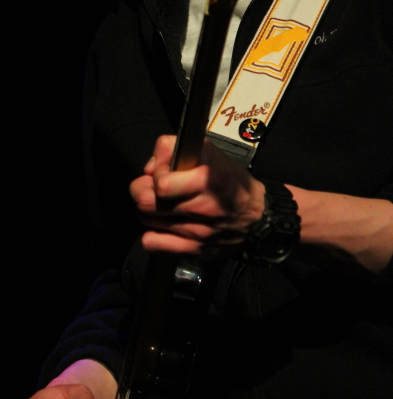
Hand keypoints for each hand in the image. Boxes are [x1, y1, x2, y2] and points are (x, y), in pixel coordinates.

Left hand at [130, 135, 265, 253]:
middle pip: (147, 203)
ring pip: (147, 221)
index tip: (163, 172)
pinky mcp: (194, 250)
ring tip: (162, 204)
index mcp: (208, 181)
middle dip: (143, 191)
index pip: (161, 184)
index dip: (156, 174)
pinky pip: (154, 244)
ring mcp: (198, 233)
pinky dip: (152, 234)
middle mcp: (204, 208)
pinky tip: (163, 224)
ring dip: (149, 211)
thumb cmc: (229, 179)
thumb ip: (172, 148)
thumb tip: (149, 167)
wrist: (256, 215)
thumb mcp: (207, 150)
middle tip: (152, 187)